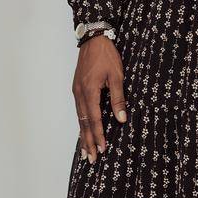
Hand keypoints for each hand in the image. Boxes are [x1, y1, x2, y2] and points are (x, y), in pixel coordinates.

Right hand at [72, 34, 124, 162]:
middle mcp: (80, 93)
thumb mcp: (117, 76)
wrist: (93, 38)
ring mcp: (77, 90)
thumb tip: (121, 119)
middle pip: (83, 123)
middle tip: (91, 159)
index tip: (102, 150)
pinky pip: (79, 110)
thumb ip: (118, 99)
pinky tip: (83, 129)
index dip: (98, 135)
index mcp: (90, 91)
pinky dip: (81, 123)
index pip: (94, 119)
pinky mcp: (77, 87)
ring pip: (79, 118)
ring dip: (83, 135)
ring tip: (85, 150)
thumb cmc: (106, 55)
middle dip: (87, 142)